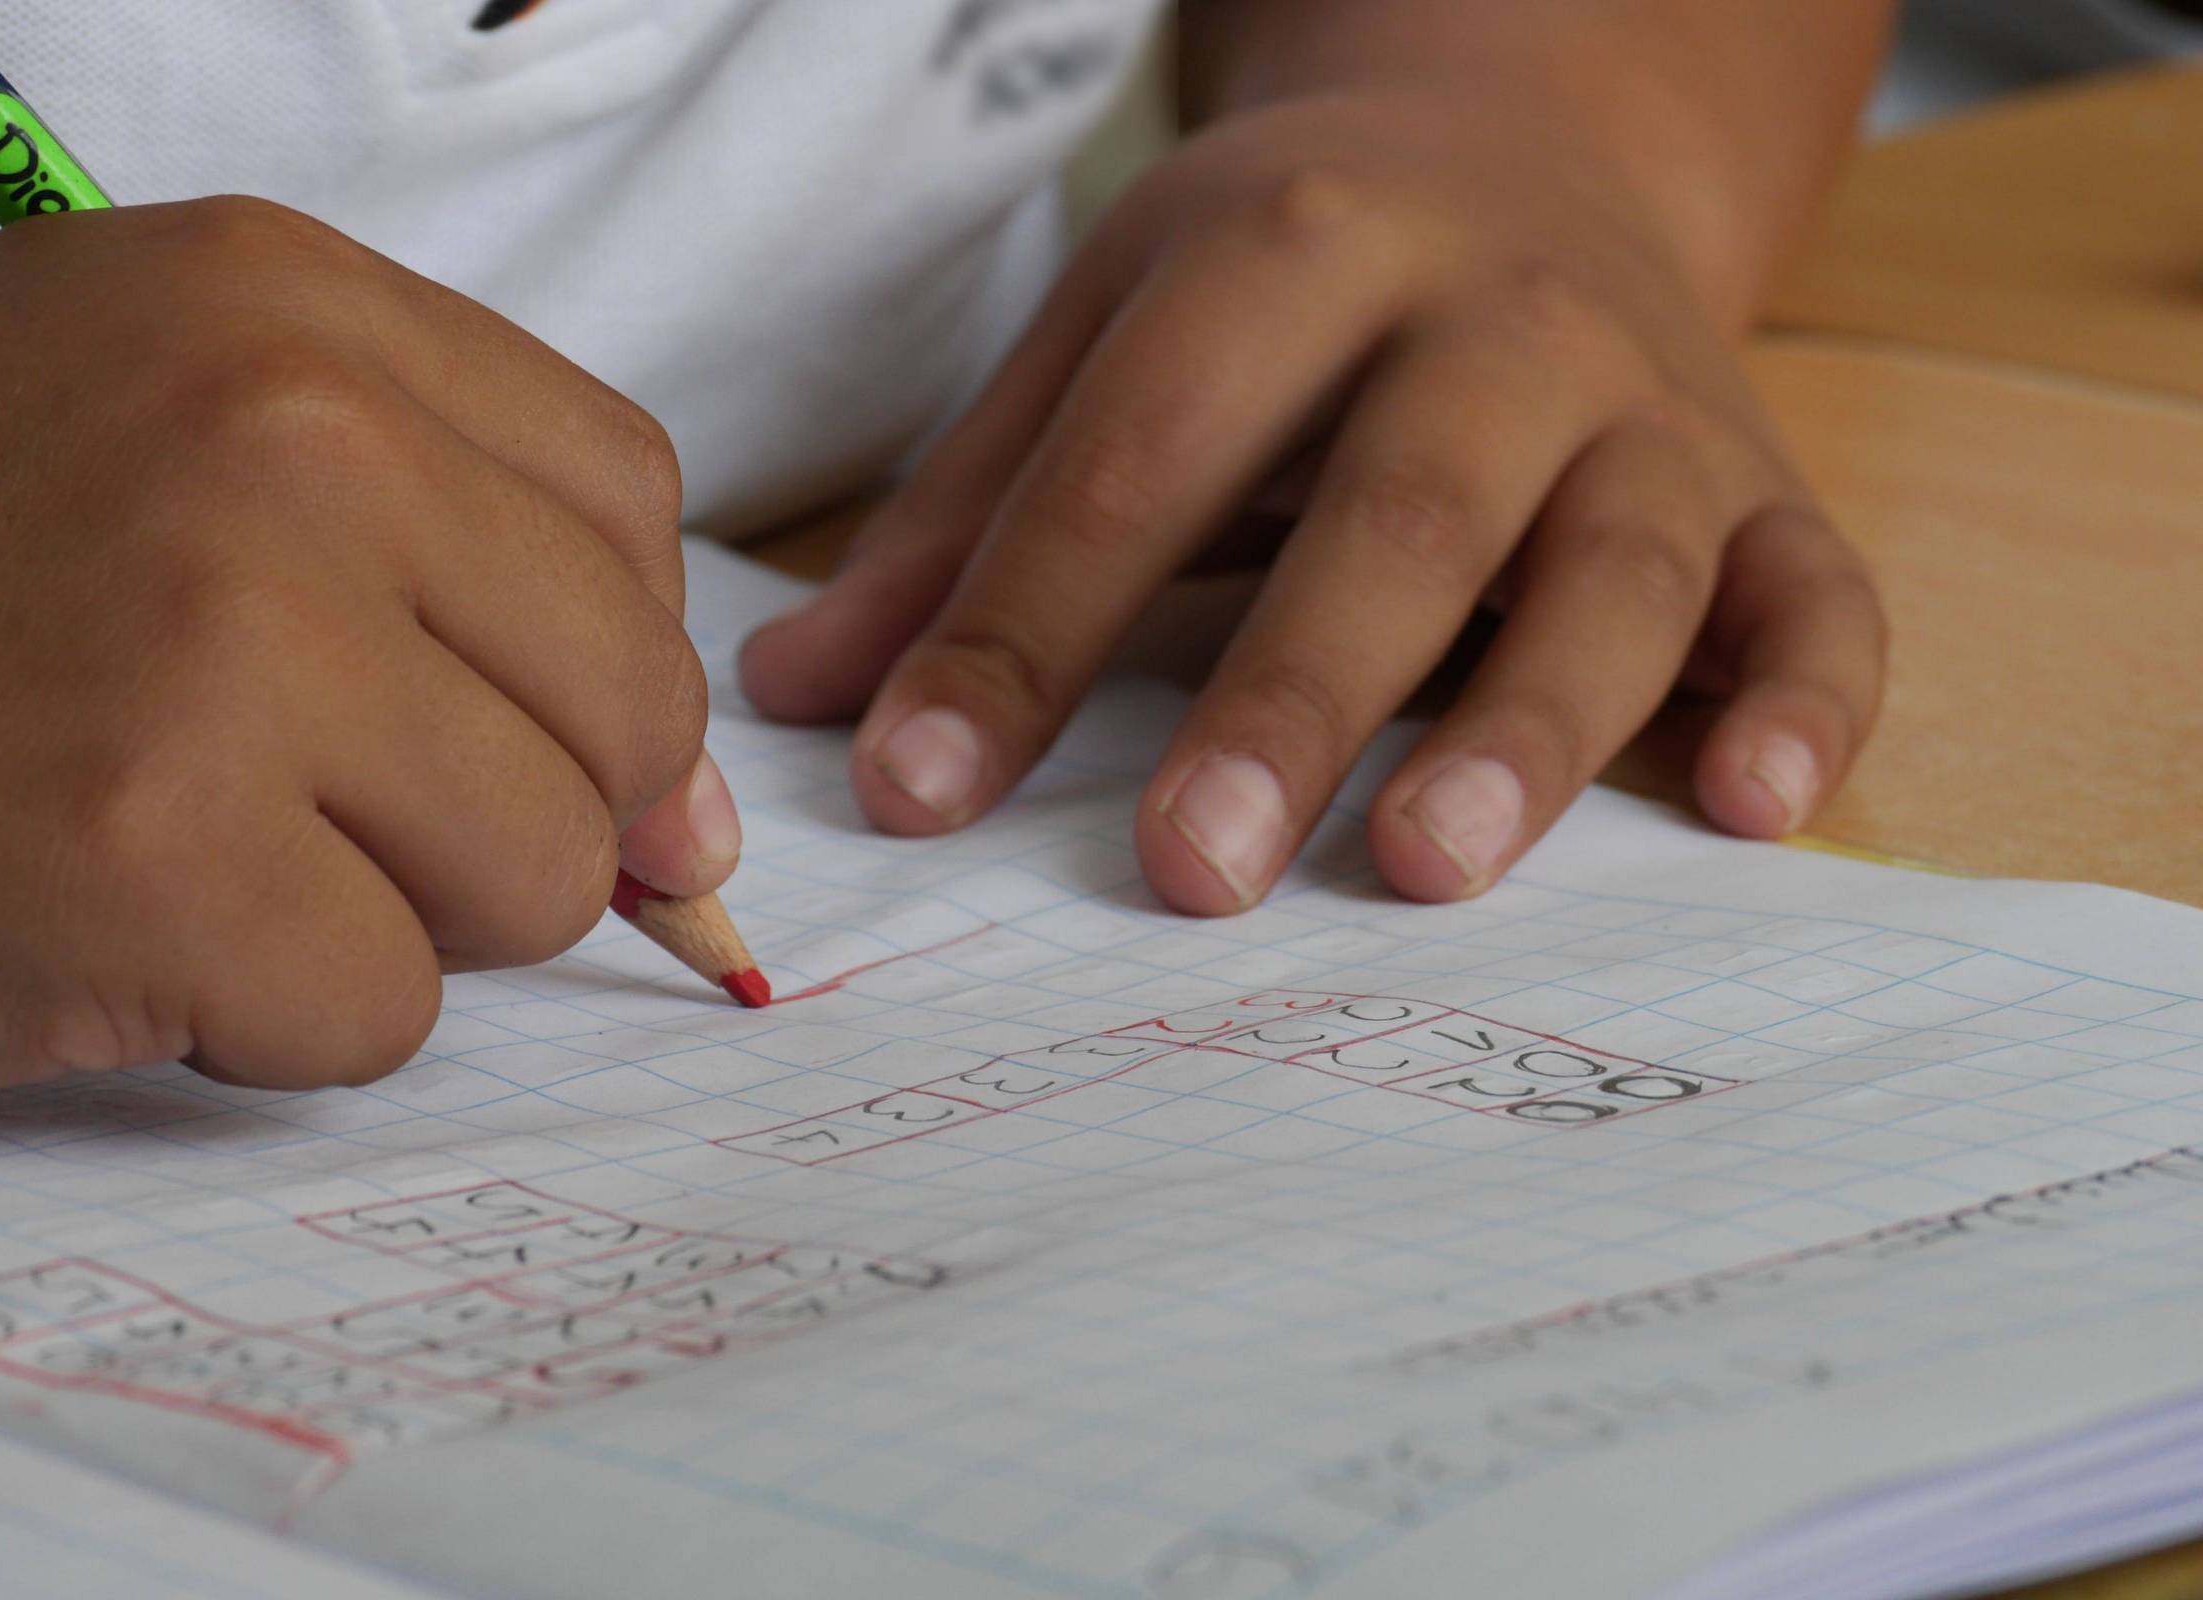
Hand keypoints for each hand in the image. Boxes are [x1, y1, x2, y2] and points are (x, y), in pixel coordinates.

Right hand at [0, 198, 731, 1118]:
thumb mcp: (163, 462)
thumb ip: (458, 584)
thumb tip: (699, 823)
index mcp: (282, 304)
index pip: (625, 503)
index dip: (588, 651)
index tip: (498, 719)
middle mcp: (280, 431)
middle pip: (627, 699)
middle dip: (510, 802)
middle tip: (305, 800)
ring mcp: (226, 636)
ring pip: (542, 870)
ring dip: (391, 912)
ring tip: (196, 848)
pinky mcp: (157, 854)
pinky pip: (388, 1010)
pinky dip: (270, 1019)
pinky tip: (116, 930)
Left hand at [740, 88, 1882, 912]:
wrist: (1531, 144)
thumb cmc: (1288, 284)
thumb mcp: (1110, 338)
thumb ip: (968, 519)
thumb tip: (797, 705)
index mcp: (1292, 254)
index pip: (1140, 459)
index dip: (1022, 631)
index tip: (918, 796)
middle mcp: (1492, 318)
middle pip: (1398, 510)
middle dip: (1293, 692)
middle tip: (1190, 871)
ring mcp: (1649, 404)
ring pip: (1617, 564)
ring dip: (1532, 720)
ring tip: (1427, 867)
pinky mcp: (1766, 486)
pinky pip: (1820, 595)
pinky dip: (1808, 700)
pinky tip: (1753, 812)